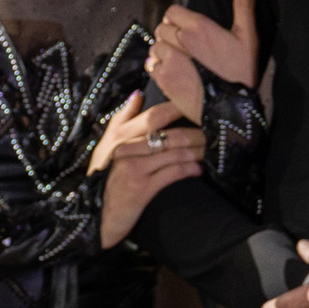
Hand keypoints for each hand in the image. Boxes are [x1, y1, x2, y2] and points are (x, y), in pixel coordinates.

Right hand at [91, 92, 203, 248]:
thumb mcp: (108, 144)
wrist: (98, 213)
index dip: (179, 108)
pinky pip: (173, 173)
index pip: (155, 115)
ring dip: (197, 152)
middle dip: (196, 133)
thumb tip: (139, 93)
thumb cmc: (107, 175)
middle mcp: (126, 149)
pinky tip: (199, 169)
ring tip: (207, 150)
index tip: (197, 105)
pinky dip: (190, 170)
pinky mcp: (142, 189)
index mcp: (120, 135)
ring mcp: (134, 169)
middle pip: (171, 135)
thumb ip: (123, 118)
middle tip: (210, 133)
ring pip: (175, 154)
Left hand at [147, 0, 258, 122]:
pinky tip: (173, 72)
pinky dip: (158, 67)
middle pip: (161, 29)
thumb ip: (245, 3)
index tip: (189, 30)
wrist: (233, 111)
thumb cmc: (243, 72)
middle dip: (170, 35)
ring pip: (154, 47)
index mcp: (198, 27)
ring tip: (180, 60)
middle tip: (186, 48)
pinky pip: (150, 66)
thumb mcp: (248, 36)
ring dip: (163, 51)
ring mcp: (169, 62)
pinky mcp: (163, 81)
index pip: (172, 12)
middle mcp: (179, 42)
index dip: (178, 20)